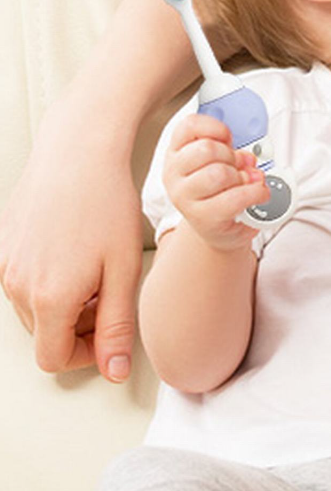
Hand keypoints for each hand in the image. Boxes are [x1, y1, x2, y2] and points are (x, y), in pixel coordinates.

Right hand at [0, 101, 142, 381]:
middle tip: (110, 294)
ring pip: (33, 310)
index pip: (54, 359)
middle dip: (77, 328)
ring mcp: (6, 265)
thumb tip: (114, 372)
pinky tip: (78, 251)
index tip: (111, 331)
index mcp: (49, 298)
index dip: (86, 355)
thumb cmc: (108, 206)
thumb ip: (117, 326)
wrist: (79, 153)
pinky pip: (24, 282)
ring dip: (64, 305)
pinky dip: (50, 282)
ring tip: (97, 270)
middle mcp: (18, 287)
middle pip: (43, 335)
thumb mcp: (124, 269)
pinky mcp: (5, 246)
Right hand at [163, 113, 269, 251]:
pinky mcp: (202, 217)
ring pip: (219, 173)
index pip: (189, 126)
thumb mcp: (219, 161)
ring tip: (245, 181)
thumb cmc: (216, 189)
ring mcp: (184, 197)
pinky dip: (255, 193)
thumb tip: (248, 159)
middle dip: (232, 155)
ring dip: (241, 176)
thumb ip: (232, 151)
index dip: (215, 127)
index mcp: (176, 152)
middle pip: (207, 149)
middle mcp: (173, 173)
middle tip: (239, 165)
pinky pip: (235, 198)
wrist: (214, 226)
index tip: (228, 137)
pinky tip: (259, 193)